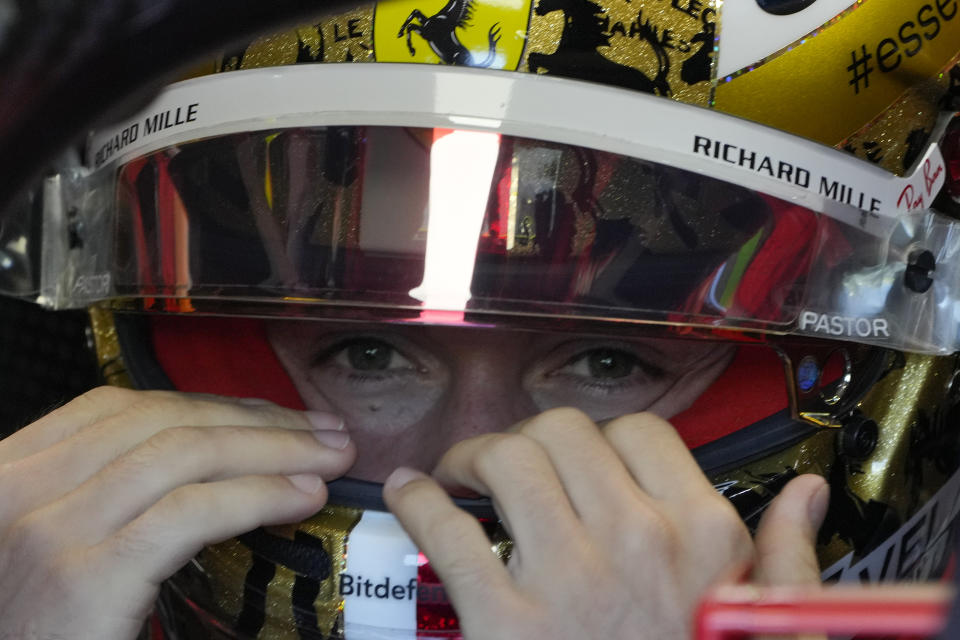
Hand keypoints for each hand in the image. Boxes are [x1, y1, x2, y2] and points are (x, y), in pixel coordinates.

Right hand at [0, 387, 355, 639]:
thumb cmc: (52, 627)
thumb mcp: (68, 540)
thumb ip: (119, 495)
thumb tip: (225, 456)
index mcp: (13, 473)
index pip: (121, 409)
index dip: (210, 404)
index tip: (275, 415)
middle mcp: (17, 490)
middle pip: (161, 422)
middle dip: (256, 421)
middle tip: (323, 432)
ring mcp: (47, 531)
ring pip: (184, 455)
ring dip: (273, 450)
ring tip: (329, 460)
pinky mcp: (84, 578)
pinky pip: (190, 513)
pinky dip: (257, 495)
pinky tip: (301, 497)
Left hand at [383, 408, 827, 639]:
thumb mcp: (768, 628)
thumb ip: (788, 557)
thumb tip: (805, 495)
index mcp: (703, 536)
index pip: (641, 433)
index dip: (603, 435)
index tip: (581, 455)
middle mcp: (637, 540)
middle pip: (565, 432)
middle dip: (529, 434)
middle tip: (511, 458)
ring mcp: (569, 578)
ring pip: (509, 461)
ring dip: (473, 453)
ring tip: (460, 469)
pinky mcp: (506, 621)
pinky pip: (450, 530)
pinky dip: (419, 501)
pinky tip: (410, 493)